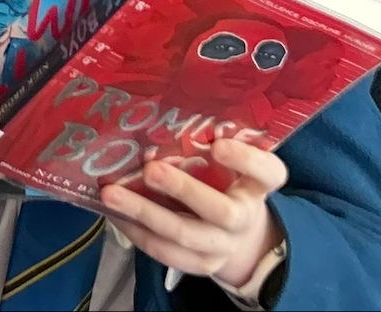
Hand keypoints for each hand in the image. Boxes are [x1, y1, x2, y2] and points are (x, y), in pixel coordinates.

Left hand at [100, 139, 286, 289]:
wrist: (237, 235)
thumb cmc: (222, 183)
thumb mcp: (225, 164)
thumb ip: (204, 145)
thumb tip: (156, 116)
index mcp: (256, 186)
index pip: (268, 173)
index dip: (246, 159)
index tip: (219, 144)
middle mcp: (244, 217)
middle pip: (222, 211)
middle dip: (184, 190)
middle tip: (150, 169)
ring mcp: (223, 245)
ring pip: (186, 235)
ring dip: (146, 213)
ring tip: (112, 194)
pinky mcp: (201, 264)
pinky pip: (167, 253)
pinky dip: (137, 233)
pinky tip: (115, 214)